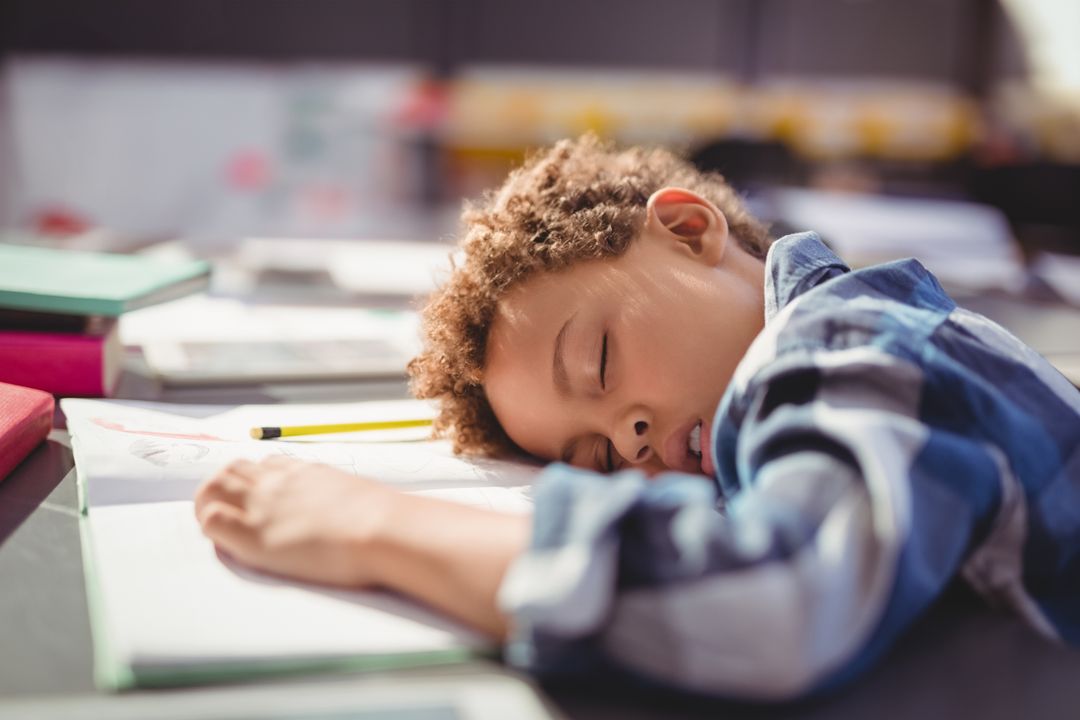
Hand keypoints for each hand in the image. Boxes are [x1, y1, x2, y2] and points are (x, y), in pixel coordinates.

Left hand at [194, 455, 399, 587]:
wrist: (381, 529)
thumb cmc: (384, 519)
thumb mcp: (361, 496)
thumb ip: (342, 499)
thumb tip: (353, 511)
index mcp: (306, 472)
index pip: (267, 464)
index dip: (257, 480)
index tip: (261, 497)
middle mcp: (279, 481)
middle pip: (233, 469)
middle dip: (225, 487)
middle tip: (231, 511)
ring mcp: (263, 505)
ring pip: (214, 487)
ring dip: (210, 502)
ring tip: (218, 525)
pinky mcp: (253, 534)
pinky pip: (212, 519)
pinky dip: (210, 526)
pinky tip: (225, 541)